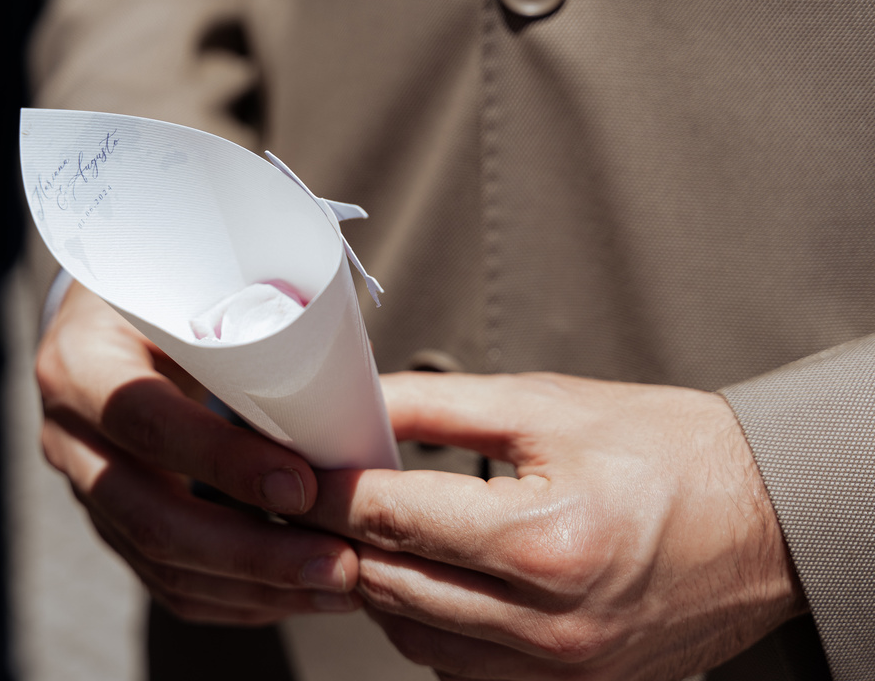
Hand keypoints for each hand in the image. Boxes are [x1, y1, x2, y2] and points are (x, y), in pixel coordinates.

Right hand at [36, 282, 359, 623]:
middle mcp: (69, 434)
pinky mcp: (108, 520)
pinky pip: (164, 579)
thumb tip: (339, 376)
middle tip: (339, 565)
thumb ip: (237, 319)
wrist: (102, 312)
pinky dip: (232, 597)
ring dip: (255, 586)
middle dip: (253, 554)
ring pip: (161, 563)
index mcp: (81, 362)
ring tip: (337, 586)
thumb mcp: (184, 280)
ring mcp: (84, 486)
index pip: (146, 421)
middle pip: (152, 517)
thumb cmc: (161, 285)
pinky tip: (293, 594)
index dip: (222, 460)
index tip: (303, 485)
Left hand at [300, 372, 806, 678]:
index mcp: (546, 540)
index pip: (395, 521)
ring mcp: (562, 669)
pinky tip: (422, 579)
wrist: (765, 519)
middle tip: (311, 499)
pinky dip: (425, 624)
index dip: (332, 493)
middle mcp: (551, 622)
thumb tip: (361, 407)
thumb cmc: (671, 452)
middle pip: (392, 587)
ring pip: (415, 639)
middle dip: (340, 539)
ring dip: (377, 587)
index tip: (297, 472)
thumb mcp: (547, 407)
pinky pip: (461, 668)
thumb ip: (439, 407)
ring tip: (365, 535)